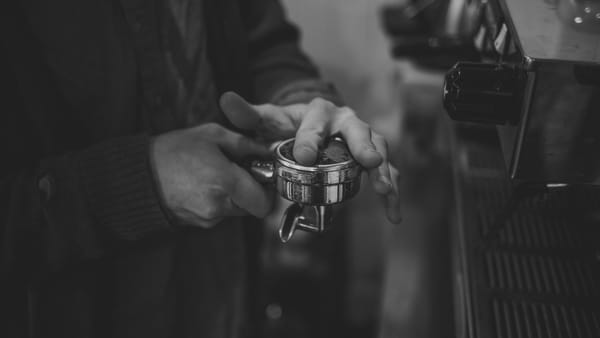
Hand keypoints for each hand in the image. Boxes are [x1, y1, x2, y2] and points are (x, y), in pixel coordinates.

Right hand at [151, 123, 273, 227]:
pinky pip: (219, 212)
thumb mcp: (211, 135)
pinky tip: (202, 184)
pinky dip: (217, 200)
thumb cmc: (173, 151)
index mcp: (226, 182)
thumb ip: (244, 144)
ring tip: (214, 174)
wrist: (138, 176)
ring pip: (235, 210)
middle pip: (252, 206)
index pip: (264, 203)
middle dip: (250, 190)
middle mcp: (219, 205)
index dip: (268, 191)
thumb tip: (267, 151)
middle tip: (238, 171)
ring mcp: (208, 218)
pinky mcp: (198, 223)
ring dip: (233, 195)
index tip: (262, 177)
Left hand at [219, 92, 400, 222]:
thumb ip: (247, 114)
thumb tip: (226, 100)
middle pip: (358, 131)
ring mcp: (361, 141)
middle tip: (368, 161)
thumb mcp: (267, 119)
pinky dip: (391, 192)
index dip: (310, 139)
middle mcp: (345, 122)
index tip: (305, 156)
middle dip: (364, 146)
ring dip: (382, 171)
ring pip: (378, 150)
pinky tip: (392, 214)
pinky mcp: (369, 160)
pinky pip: (385, 173)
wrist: (311, 127)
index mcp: (319, 112)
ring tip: (382, 189)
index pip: (315, 123)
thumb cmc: (288, 125)